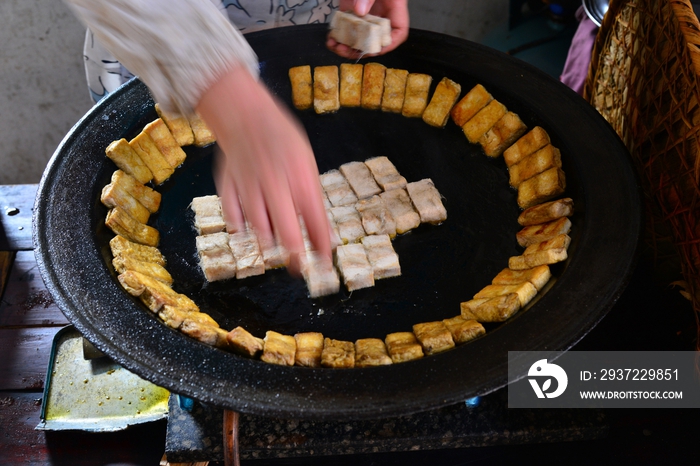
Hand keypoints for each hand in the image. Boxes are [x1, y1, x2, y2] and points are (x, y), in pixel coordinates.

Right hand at [196, 66, 331, 272]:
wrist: (245, 114)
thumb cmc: (281, 140)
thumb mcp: (306, 163)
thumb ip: (312, 198)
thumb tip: (322, 235)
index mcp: (300, 174)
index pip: (315, 217)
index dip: (320, 243)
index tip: (324, 262)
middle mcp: (275, 181)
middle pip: (286, 228)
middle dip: (295, 254)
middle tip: (299, 267)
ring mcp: (249, 184)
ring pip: (258, 226)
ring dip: (269, 242)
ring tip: (277, 249)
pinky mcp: (227, 186)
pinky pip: (233, 216)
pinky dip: (241, 228)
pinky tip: (249, 231)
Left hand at [327, 0, 409, 58]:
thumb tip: (361, 11)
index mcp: (394, 4)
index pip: (398, 31)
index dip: (388, 44)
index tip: (373, 49)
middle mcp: (380, 10)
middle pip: (376, 37)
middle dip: (361, 48)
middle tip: (346, 50)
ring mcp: (365, 10)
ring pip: (360, 35)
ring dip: (347, 44)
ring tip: (335, 45)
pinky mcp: (351, 7)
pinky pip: (347, 25)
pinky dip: (338, 34)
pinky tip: (330, 37)